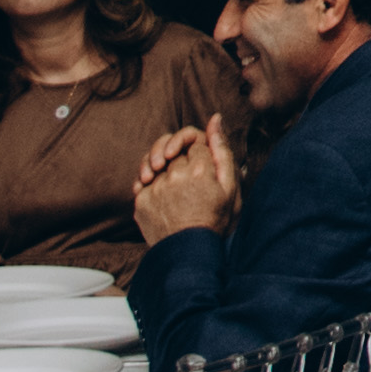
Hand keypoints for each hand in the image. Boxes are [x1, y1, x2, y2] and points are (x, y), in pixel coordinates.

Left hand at [132, 120, 237, 247]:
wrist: (189, 254)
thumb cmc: (214, 220)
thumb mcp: (230, 187)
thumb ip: (222, 150)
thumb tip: (215, 118)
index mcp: (200, 169)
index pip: (193, 141)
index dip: (197, 151)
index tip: (199, 165)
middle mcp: (175, 175)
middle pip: (173, 150)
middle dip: (179, 158)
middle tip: (187, 178)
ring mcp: (156, 188)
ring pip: (155, 163)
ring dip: (162, 169)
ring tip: (171, 185)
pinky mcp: (141, 201)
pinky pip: (144, 182)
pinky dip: (152, 185)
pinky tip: (163, 198)